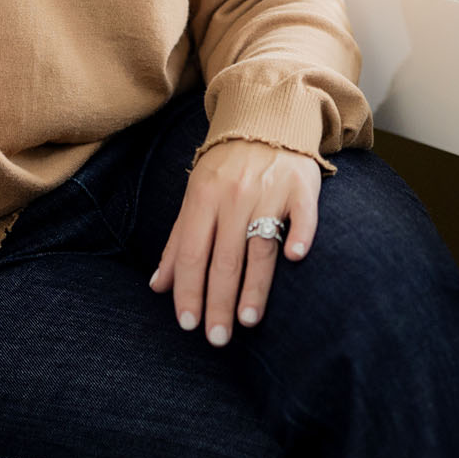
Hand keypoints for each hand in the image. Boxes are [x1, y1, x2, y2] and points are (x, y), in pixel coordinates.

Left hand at [148, 138, 320, 344]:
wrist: (267, 119)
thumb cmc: (226, 167)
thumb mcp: (194, 196)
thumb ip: (177, 241)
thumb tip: (157, 286)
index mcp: (203, 198)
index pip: (191, 253)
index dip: (188, 290)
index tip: (188, 324)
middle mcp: (234, 197)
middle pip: (223, 258)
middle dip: (217, 302)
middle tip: (217, 338)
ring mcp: (269, 191)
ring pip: (259, 246)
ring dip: (254, 286)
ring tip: (247, 320)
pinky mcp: (301, 188)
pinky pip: (301, 215)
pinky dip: (299, 234)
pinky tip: (294, 258)